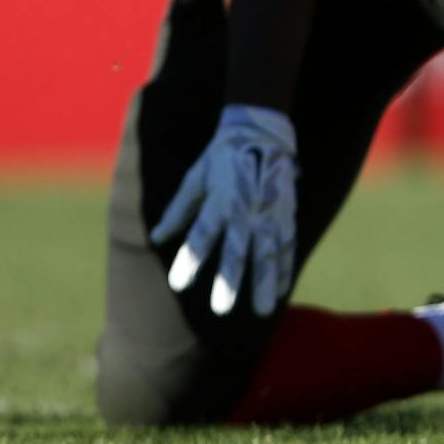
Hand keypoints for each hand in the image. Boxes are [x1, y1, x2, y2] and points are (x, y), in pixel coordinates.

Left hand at [152, 103, 298, 318]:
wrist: (260, 132)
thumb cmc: (221, 157)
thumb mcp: (196, 178)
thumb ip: (178, 210)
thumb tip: (157, 238)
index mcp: (219, 199)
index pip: (202, 234)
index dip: (190, 259)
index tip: (178, 284)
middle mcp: (245, 208)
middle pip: (238, 249)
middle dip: (230, 280)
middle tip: (222, 309)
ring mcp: (268, 212)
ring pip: (269, 252)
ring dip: (266, 282)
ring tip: (263, 311)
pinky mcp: (285, 212)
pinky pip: (286, 244)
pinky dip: (284, 267)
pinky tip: (281, 290)